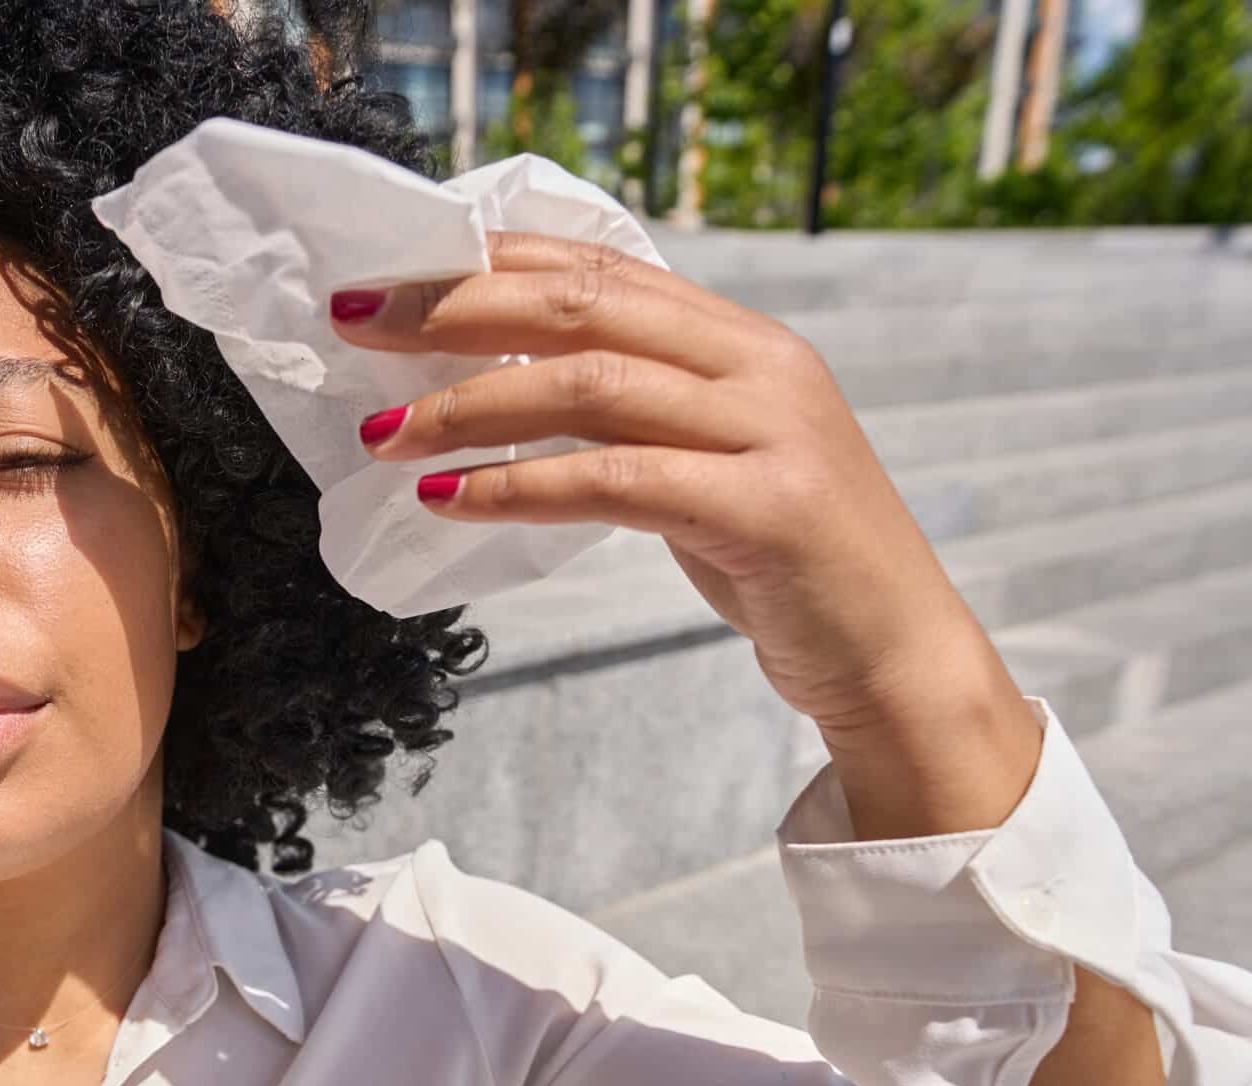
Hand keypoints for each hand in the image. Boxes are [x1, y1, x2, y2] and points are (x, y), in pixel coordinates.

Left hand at [332, 231, 1004, 741]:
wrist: (896, 656)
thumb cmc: (785, 566)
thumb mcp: (706, 463)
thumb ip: (634, 414)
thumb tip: (500, 390)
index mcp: (743, 339)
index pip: (599, 268)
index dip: (489, 262)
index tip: (393, 274)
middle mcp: (762, 364)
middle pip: (582, 306)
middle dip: (454, 308)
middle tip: (356, 323)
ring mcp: (772, 430)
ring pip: (591, 385)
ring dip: (469, 405)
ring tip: (385, 435)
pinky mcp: (768, 508)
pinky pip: (615, 480)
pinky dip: (520, 484)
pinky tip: (450, 498)